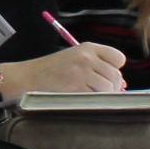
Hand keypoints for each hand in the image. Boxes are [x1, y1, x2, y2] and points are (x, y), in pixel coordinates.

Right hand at [0, 42, 126, 104]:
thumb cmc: (51, 71)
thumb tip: (122, 84)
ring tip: (89, 95)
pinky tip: (82, 99)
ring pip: (109, 87)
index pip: (118, 58)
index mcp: (88, 47)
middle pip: (116, 75)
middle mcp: (87, 57)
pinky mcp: (77, 87)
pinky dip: (94, 101)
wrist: (27, 77)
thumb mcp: (74, 60)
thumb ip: (97, 67)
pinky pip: (98, 97)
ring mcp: (82, 72)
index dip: (114, 69)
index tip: (105, 76)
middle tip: (98, 91)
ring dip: (103, 95)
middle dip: (112, 86)